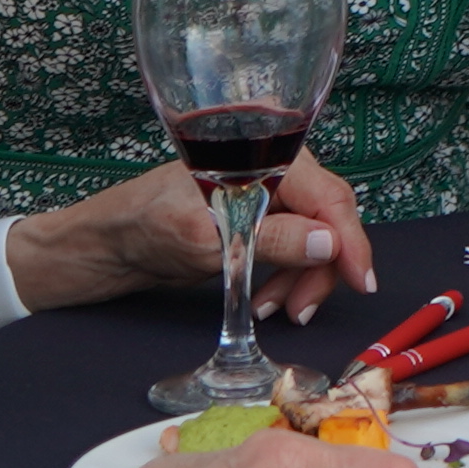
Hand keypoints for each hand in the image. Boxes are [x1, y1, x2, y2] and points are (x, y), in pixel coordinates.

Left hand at [42, 155, 379, 322]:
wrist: (106, 245)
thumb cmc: (142, 226)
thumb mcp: (207, 238)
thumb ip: (271, 238)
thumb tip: (328, 243)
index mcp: (265, 155)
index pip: (329, 198)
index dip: (350, 242)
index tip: (362, 281)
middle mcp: (273, 170)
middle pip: (328, 220)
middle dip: (321, 268)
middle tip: (299, 311)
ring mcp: (267, 197)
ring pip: (314, 241)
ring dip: (302, 280)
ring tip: (271, 309)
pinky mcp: (258, 222)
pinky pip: (292, 250)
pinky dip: (286, 278)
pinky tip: (265, 299)